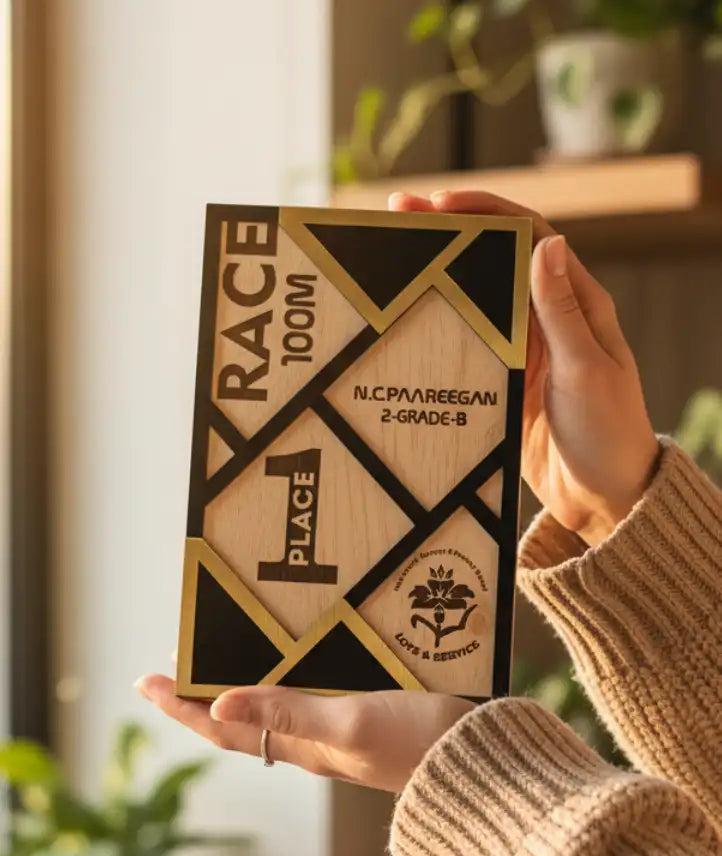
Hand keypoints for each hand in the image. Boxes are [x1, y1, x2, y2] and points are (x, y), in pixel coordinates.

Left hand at [135, 675, 472, 792]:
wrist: (478, 762)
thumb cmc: (416, 743)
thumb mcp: (349, 725)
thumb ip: (288, 713)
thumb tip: (217, 705)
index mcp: (301, 745)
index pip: (223, 727)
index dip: (181, 706)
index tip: (145, 680)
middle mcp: (313, 740)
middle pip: (241, 719)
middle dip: (203, 694)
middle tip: (177, 663)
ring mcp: (340, 729)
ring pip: (274, 706)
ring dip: (241, 684)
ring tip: (223, 658)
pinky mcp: (367, 714)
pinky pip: (310, 696)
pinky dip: (286, 676)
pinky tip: (296, 656)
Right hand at [389, 190, 660, 545]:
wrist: (601, 496)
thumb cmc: (609, 433)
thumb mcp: (586, 371)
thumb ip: (563, 313)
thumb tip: (548, 243)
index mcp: (577, 304)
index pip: (530, 236)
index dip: (487, 212)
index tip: (441, 204)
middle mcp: (546, 318)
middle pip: (494, 258)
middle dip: (448, 232)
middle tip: (397, 214)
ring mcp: (520, 348)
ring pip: (474, 296)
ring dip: (436, 273)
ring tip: (389, 253)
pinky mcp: (501, 379)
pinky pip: (465, 341)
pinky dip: (436, 322)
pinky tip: (403, 318)